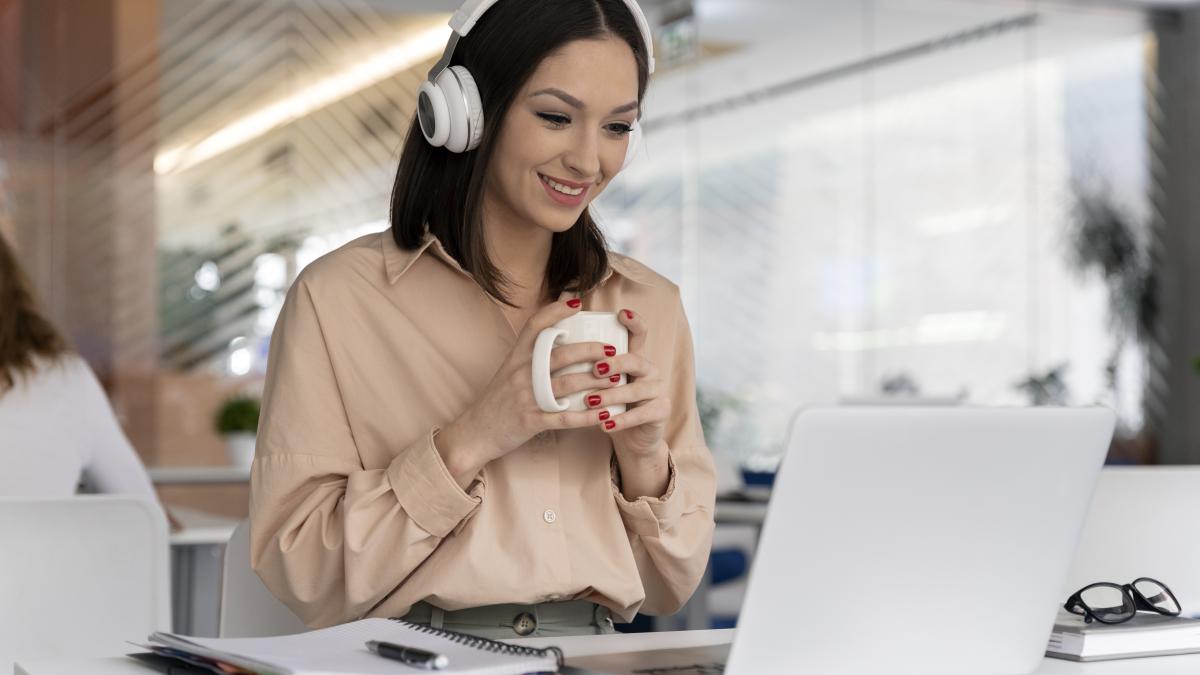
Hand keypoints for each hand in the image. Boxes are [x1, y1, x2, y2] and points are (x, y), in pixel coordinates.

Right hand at [436, 298, 624, 485]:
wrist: (475, 432)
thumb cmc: (498, 399)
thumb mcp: (509, 370)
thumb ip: (530, 352)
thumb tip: (556, 331)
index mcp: (516, 357)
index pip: (535, 326)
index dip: (556, 311)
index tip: (578, 303)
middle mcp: (521, 373)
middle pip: (561, 355)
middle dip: (591, 351)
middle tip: (613, 351)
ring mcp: (526, 397)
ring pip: (567, 385)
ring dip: (596, 382)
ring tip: (617, 380)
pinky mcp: (531, 421)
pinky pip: (565, 418)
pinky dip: (587, 417)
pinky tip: (604, 414)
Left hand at [583, 309, 669, 457]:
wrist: (633, 435)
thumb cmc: (611, 403)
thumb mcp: (602, 381)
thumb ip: (588, 362)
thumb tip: (561, 340)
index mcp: (635, 358)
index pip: (639, 334)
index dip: (634, 322)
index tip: (621, 313)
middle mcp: (650, 370)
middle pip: (636, 361)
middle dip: (615, 364)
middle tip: (595, 369)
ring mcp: (658, 390)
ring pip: (636, 390)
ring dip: (612, 396)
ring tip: (591, 401)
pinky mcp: (661, 411)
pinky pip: (641, 415)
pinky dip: (621, 420)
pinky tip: (604, 424)